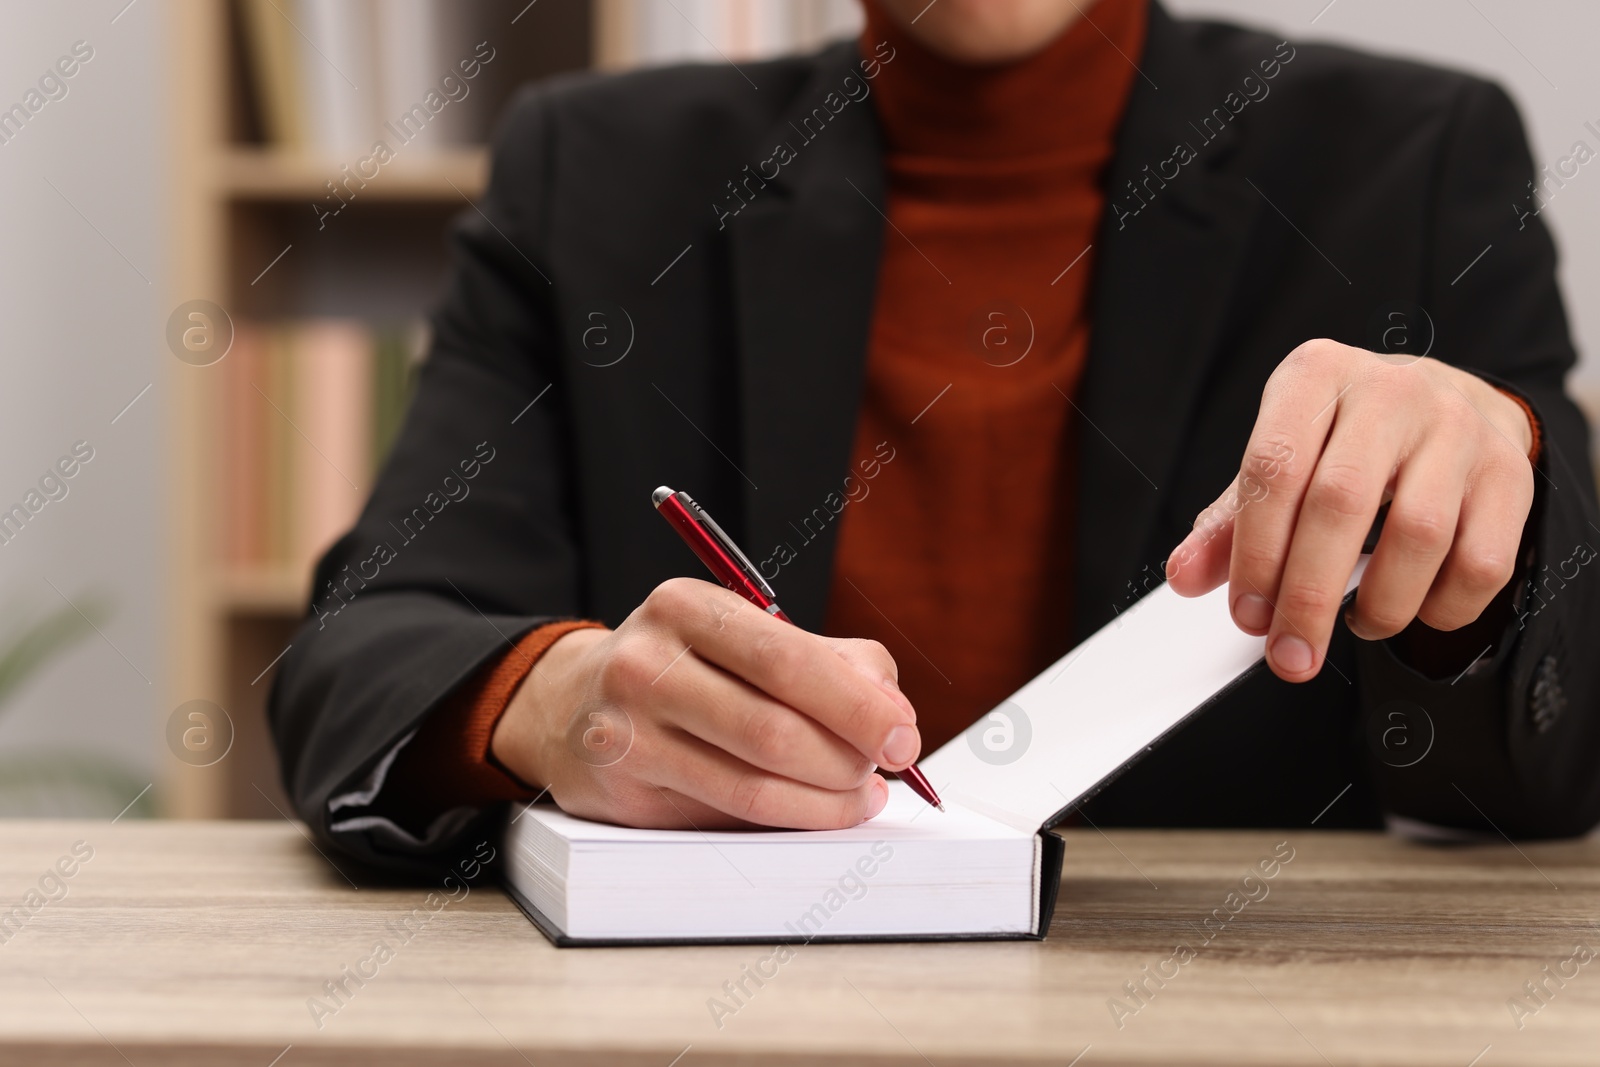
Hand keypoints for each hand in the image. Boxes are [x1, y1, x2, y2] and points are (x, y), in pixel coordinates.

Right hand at [489, 577, 919, 828]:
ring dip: (826, 801)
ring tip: (860, 794)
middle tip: (883, 769)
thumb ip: (830, 660)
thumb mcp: (746, 634)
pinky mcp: (624, 794)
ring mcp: (626, 734)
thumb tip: (894, 713)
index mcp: (685, 607)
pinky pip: (727, 818)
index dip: (857, 705)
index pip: (786, 659)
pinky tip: (817, 808)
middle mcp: (644, 665)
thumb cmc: (686, 667)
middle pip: (773, 730)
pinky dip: (789, 820)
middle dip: (847, 759)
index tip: (903, 735)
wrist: (573, 704)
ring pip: (753, 785)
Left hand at [1166, 339, 1534, 681]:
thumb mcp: (1281, 461)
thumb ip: (1229, 523)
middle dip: (1307, 596)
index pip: (1273, 469)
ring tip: (1356, 624)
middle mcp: (1389, 391)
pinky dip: (1441, 608)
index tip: (1248, 616)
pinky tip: (1413, 609)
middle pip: (1339, 505)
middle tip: (1290, 652)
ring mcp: (1457, 428)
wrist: (1452, 405)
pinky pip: (1480, 562)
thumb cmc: (1347, 442)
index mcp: (1315, 376)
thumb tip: (1185, 576)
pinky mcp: (1510, 473)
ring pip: (1418, 536)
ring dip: (1380, 605)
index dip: (1255, 554)